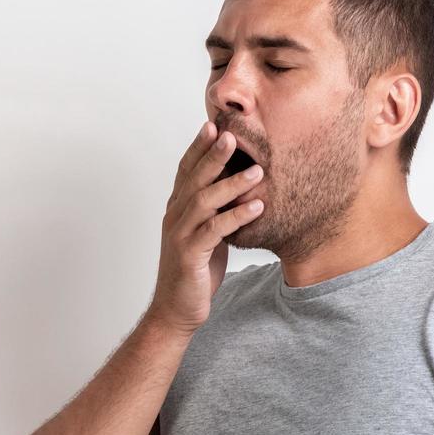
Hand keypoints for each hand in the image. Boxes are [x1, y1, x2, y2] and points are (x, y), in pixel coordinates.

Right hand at [145, 120, 265, 333]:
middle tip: (232, 133)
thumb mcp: (207, 233)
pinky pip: (215, 231)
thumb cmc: (196, 271)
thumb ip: (215, 210)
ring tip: (258, 171)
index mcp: (177, 208)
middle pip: (193, 178)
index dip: (198, 147)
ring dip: (232, 184)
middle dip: (213, 155)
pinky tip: (257, 206)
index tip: (214, 124)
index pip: (186, 170)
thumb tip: (238, 186)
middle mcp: (175, 217)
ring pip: (204, 201)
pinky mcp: (190, 256)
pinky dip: (237, 217)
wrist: (177, 310)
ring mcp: (180, 236)